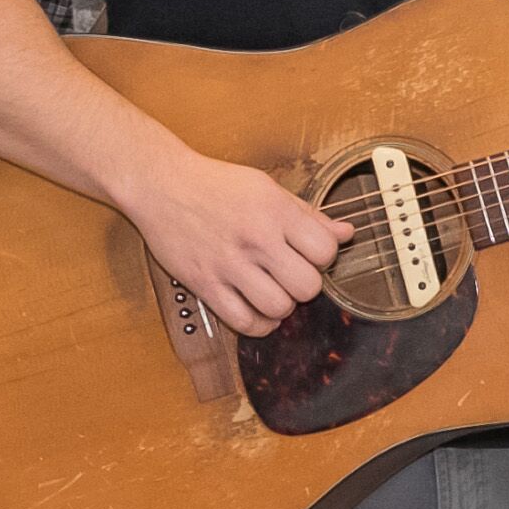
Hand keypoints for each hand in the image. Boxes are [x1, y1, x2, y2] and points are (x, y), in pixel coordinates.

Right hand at [132, 141, 350, 339]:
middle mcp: (255, 238)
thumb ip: (307, 214)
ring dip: (282, 307)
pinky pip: (243, 322)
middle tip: (291, 275)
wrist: (161, 184)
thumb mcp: (267, 188)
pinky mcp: (205, 283)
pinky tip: (256, 310)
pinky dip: (257, 324)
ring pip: (279, 308)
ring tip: (273, 292)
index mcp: (275, 211)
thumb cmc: (215, 184)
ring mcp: (229, 263)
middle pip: (307, 286)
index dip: (324, 257)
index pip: (326, 250)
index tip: (309, 254)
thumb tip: (346, 233)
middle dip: (305, 286)